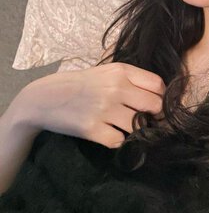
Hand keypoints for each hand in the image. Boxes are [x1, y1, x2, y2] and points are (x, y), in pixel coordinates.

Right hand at [9, 63, 164, 148]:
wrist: (43, 98)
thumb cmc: (80, 84)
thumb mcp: (106, 72)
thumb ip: (132, 80)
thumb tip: (161, 96)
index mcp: (121, 71)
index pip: (158, 85)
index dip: (162, 98)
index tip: (155, 105)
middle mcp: (116, 88)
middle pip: (155, 107)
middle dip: (153, 116)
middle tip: (144, 120)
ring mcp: (104, 109)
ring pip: (139, 126)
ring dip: (133, 129)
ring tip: (120, 125)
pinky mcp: (92, 129)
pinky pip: (119, 141)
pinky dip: (116, 140)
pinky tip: (106, 132)